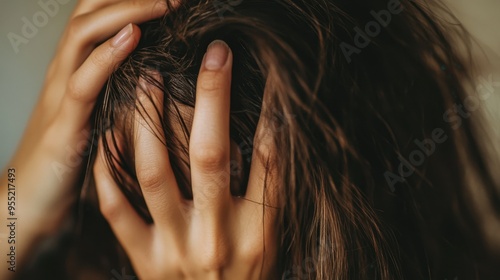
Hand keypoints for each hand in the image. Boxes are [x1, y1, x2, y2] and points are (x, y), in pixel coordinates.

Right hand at [0, 0, 170, 274]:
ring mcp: (62, 95)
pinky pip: (82, 82)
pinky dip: (107, 56)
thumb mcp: (105, 117)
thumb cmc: (76, 159)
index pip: (98, 16)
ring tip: (164, 3)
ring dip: (126, 13)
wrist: (31, 202)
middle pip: (90, 12)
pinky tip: (132, 37)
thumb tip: (170, 82)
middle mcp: (67, 72)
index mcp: (79, 68)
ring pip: (83, 35)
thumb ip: (128, 95)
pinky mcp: (63, 126)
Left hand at [94, 41, 279, 278]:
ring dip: (147, 121)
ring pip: (153, 172)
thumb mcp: (271, 239)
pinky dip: (108, 170)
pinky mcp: (143, 257)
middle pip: (210, 153)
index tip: (264, 75)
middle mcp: (217, 236)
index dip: (270, 112)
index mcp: (258, 231)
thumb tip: (269, 133)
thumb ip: (268, 192)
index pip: (269, 159)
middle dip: (211, 96)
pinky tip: (110, 137)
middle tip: (212, 56)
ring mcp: (175, 246)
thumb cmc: (247, 275)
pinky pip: (116, 207)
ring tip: (147, 83)